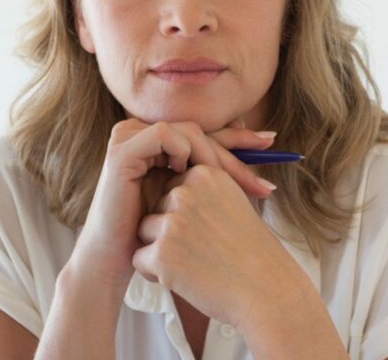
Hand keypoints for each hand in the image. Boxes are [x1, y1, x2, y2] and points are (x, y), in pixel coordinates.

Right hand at [68, 119, 277, 290]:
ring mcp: (128, 137)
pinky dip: (183, 152)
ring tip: (227, 183)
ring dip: (213, 156)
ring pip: (188, 131)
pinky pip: (165, 135)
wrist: (117, 258)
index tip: (271, 143)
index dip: (238, 138)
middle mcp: (140, 131)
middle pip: (200, 131)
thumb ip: (213, 171)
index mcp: (156, 140)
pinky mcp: (122, 149)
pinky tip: (187, 175)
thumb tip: (262, 143)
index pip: (204, 132)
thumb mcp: (190, 195)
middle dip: (234, 154)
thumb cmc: (154, 232)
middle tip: (260, 176)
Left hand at [133, 158, 302, 327]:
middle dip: (169, 229)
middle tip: (202, 249)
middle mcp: (186, 192)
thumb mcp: (235, 202)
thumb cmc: (252, 250)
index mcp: (205, 175)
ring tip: (193, 263)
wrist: (266, 289)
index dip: (183, 212)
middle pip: (155, 207)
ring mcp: (173, 222)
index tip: (207, 230)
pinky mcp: (162, 253)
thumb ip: (204, 190)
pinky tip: (184, 277)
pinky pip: (138, 258)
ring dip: (160, 249)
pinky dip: (155, 273)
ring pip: (144, 230)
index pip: (172, 187)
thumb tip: (172, 188)